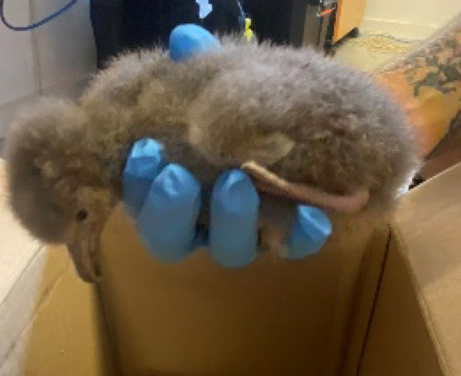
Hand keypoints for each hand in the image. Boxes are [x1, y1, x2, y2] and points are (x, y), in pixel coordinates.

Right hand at [120, 25, 331, 267]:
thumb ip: (207, 68)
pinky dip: (301, 234)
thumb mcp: (233, 78)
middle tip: (177, 176)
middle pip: (171, 239)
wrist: (323, 123)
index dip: (137, 185)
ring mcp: (247, 233)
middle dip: (170, 210)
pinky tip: (312, 214)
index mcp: (173, 186)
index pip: (141, 201)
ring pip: (229, 249)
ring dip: (230, 219)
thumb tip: (186, 42)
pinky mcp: (290, 237)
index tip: (144, 152)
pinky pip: (293, 246)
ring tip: (237, 181)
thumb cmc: (257, 101)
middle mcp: (203, 219)